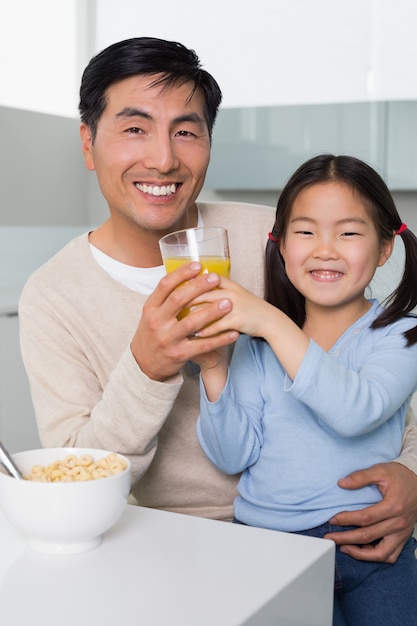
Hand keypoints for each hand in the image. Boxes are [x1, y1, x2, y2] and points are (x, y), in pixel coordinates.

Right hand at [131, 263, 238, 380]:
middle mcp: (157, 322)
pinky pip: (203, 345)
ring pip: (191, 323)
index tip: (198, 265)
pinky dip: (219, 339)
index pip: (165, 286)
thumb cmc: (152, 333)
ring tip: (227, 302)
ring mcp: (168, 339)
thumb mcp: (152, 314)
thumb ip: (166, 298)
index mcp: (151, 308)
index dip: (182, 274)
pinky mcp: (179, 354)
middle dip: (198, 287)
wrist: (144, 364)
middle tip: (215, 278)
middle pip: (178, 300)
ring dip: (211, 312)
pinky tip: (233, 333)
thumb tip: (188, 276)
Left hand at [325, 462, 416, 562]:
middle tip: (330, 538)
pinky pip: (391, 555)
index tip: (332, 520)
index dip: (346, 520)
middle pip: (368, 536)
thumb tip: (342, 483)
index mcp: (393, 506)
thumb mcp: (380, 470)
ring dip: (361, 554)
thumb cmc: (400, 476)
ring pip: (382, 553)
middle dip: (346, 539)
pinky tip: (362, 550)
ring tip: (345, 548)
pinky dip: (376, 556)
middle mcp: (399, 523)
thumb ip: (361, 477)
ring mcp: (402, 532)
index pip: (365, 518)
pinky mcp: (403, 537)